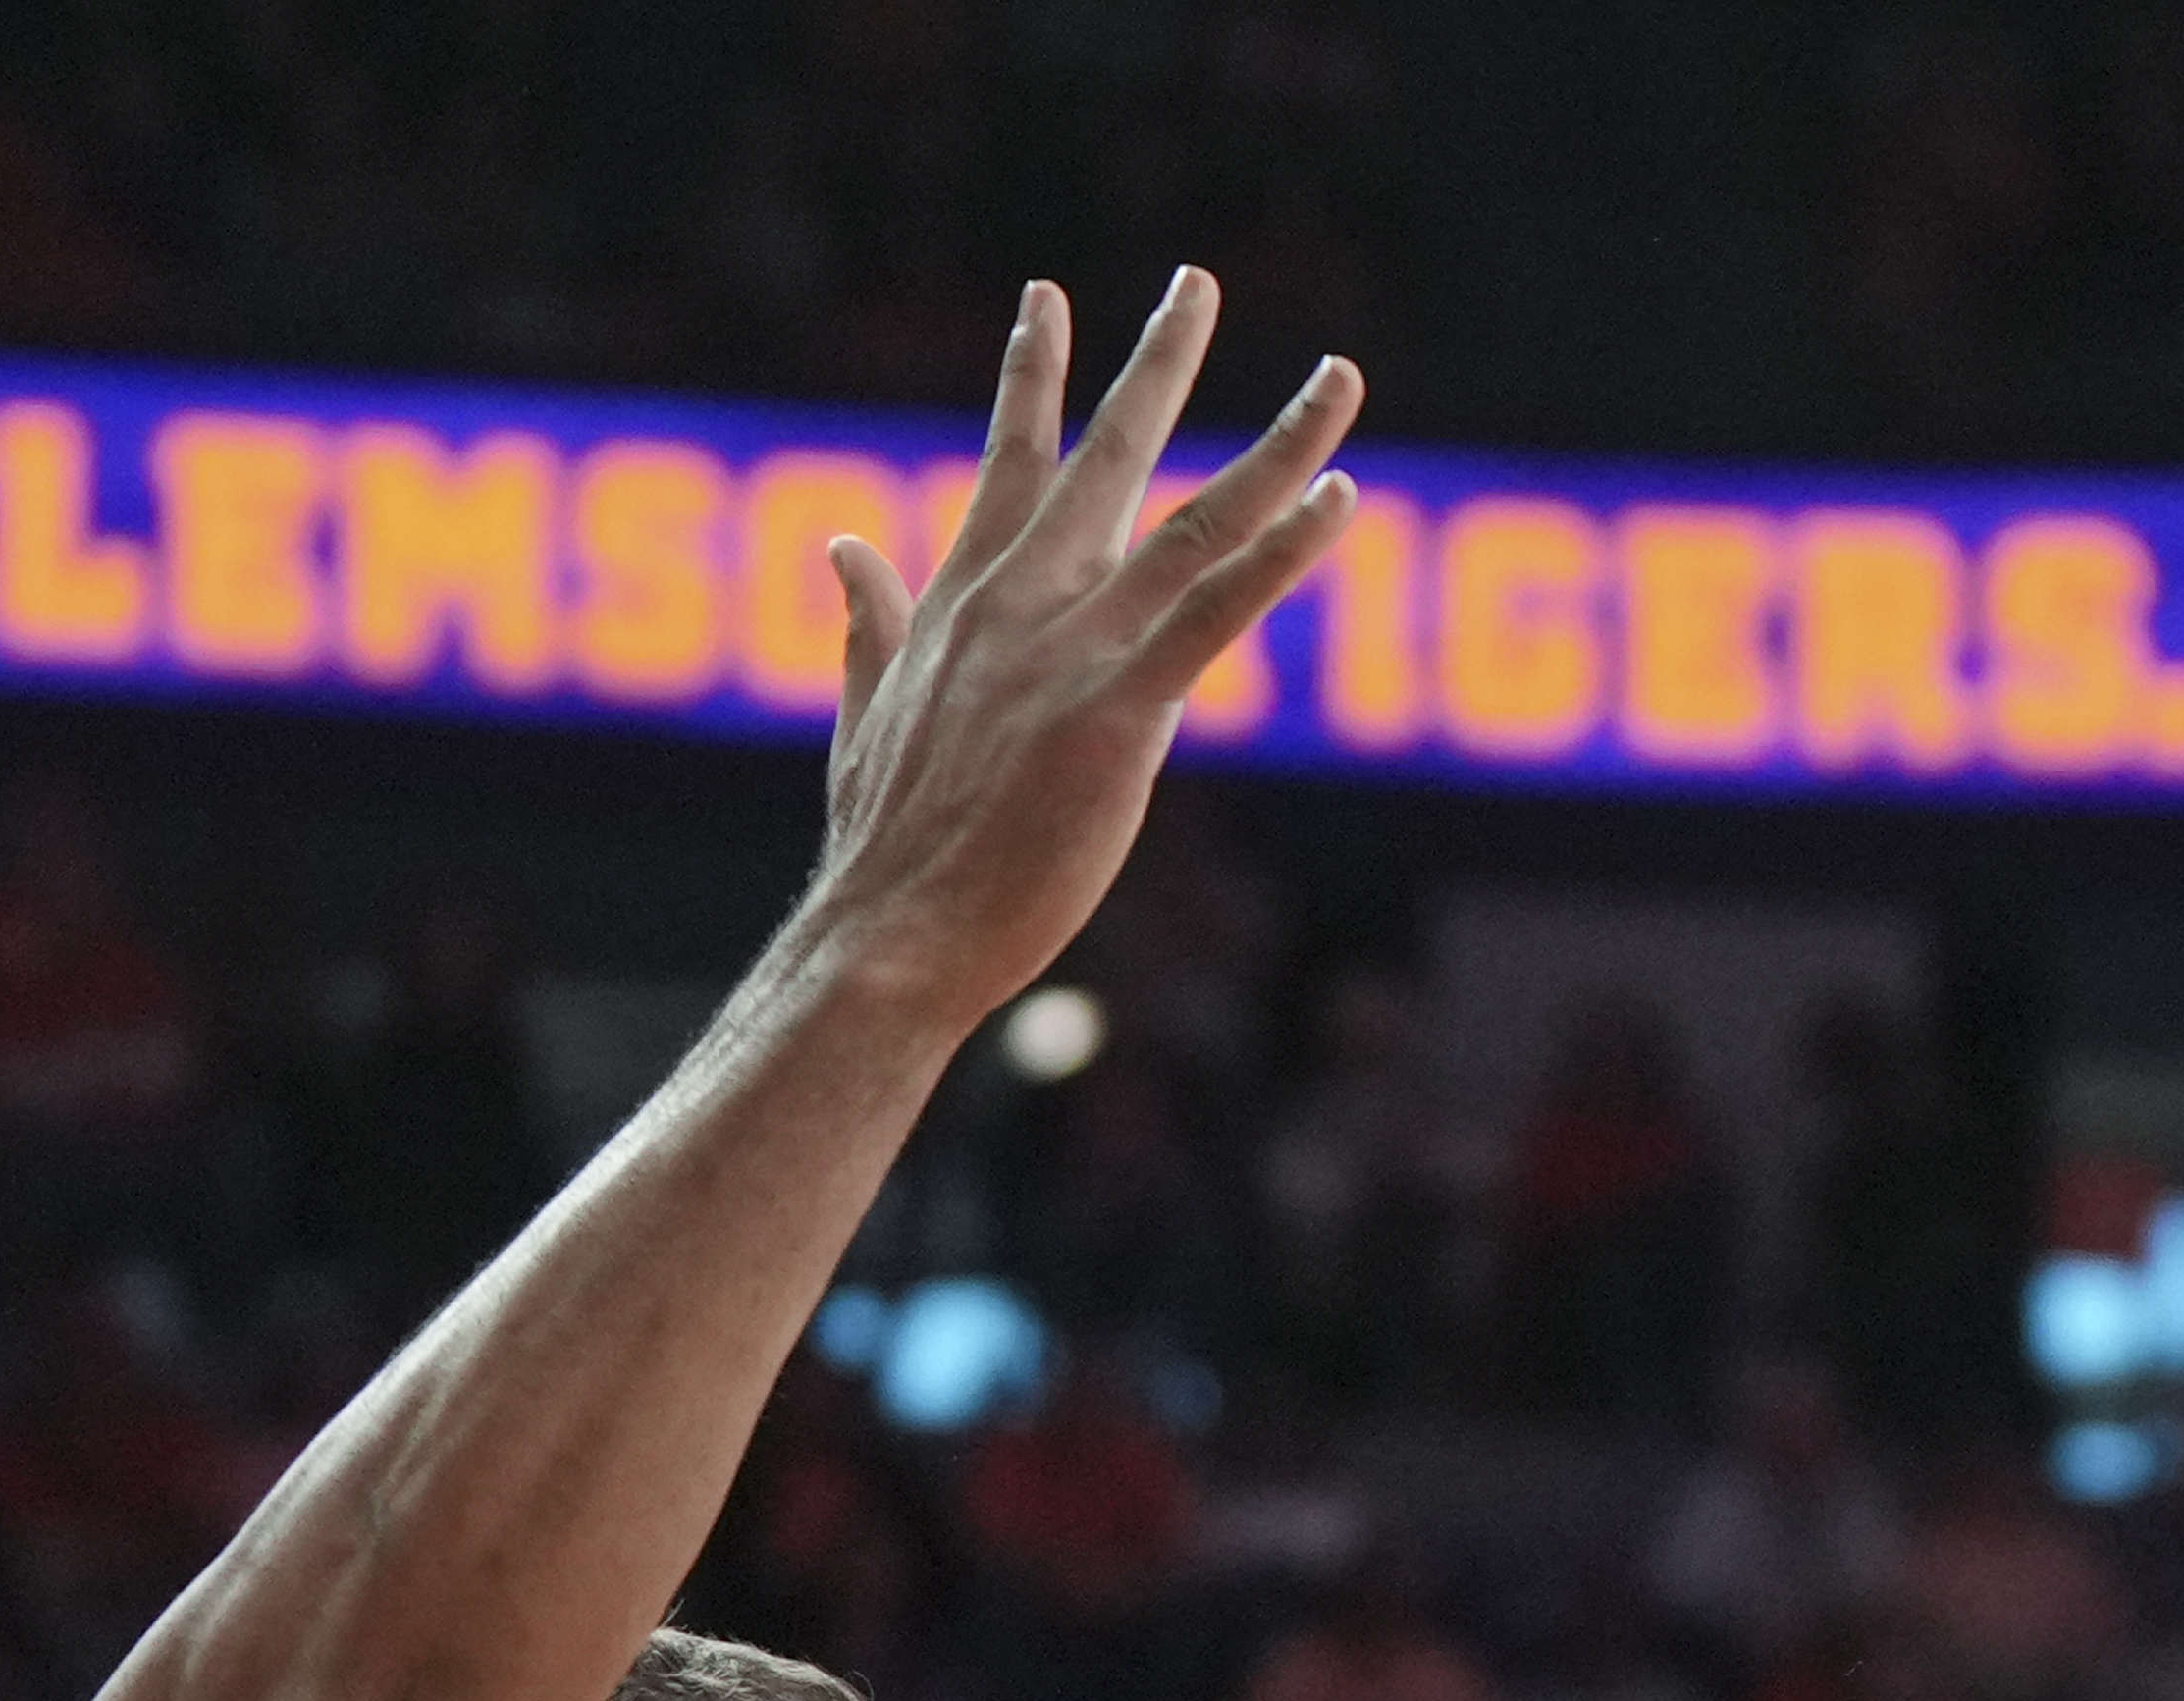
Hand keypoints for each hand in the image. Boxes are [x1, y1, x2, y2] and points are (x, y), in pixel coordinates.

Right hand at [796, 272, 1364, 1028]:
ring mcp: (1074, 650)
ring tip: (1341, 379)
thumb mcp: (865, 711)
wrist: (889, 936)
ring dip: (1282, 447)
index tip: (1048, 296)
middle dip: (1158, 360)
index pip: (1009, 461)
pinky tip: (1340, 501)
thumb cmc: (887, 847)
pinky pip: (1219, 612)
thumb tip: (842, 546)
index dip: (1032, 375)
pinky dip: (1283, 553)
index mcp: (965, 600)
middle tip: (1199, 281)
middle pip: (1107, 453)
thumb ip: (869, 621)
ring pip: (1196, 521)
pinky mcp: (1121, 711)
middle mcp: (1024, 602)